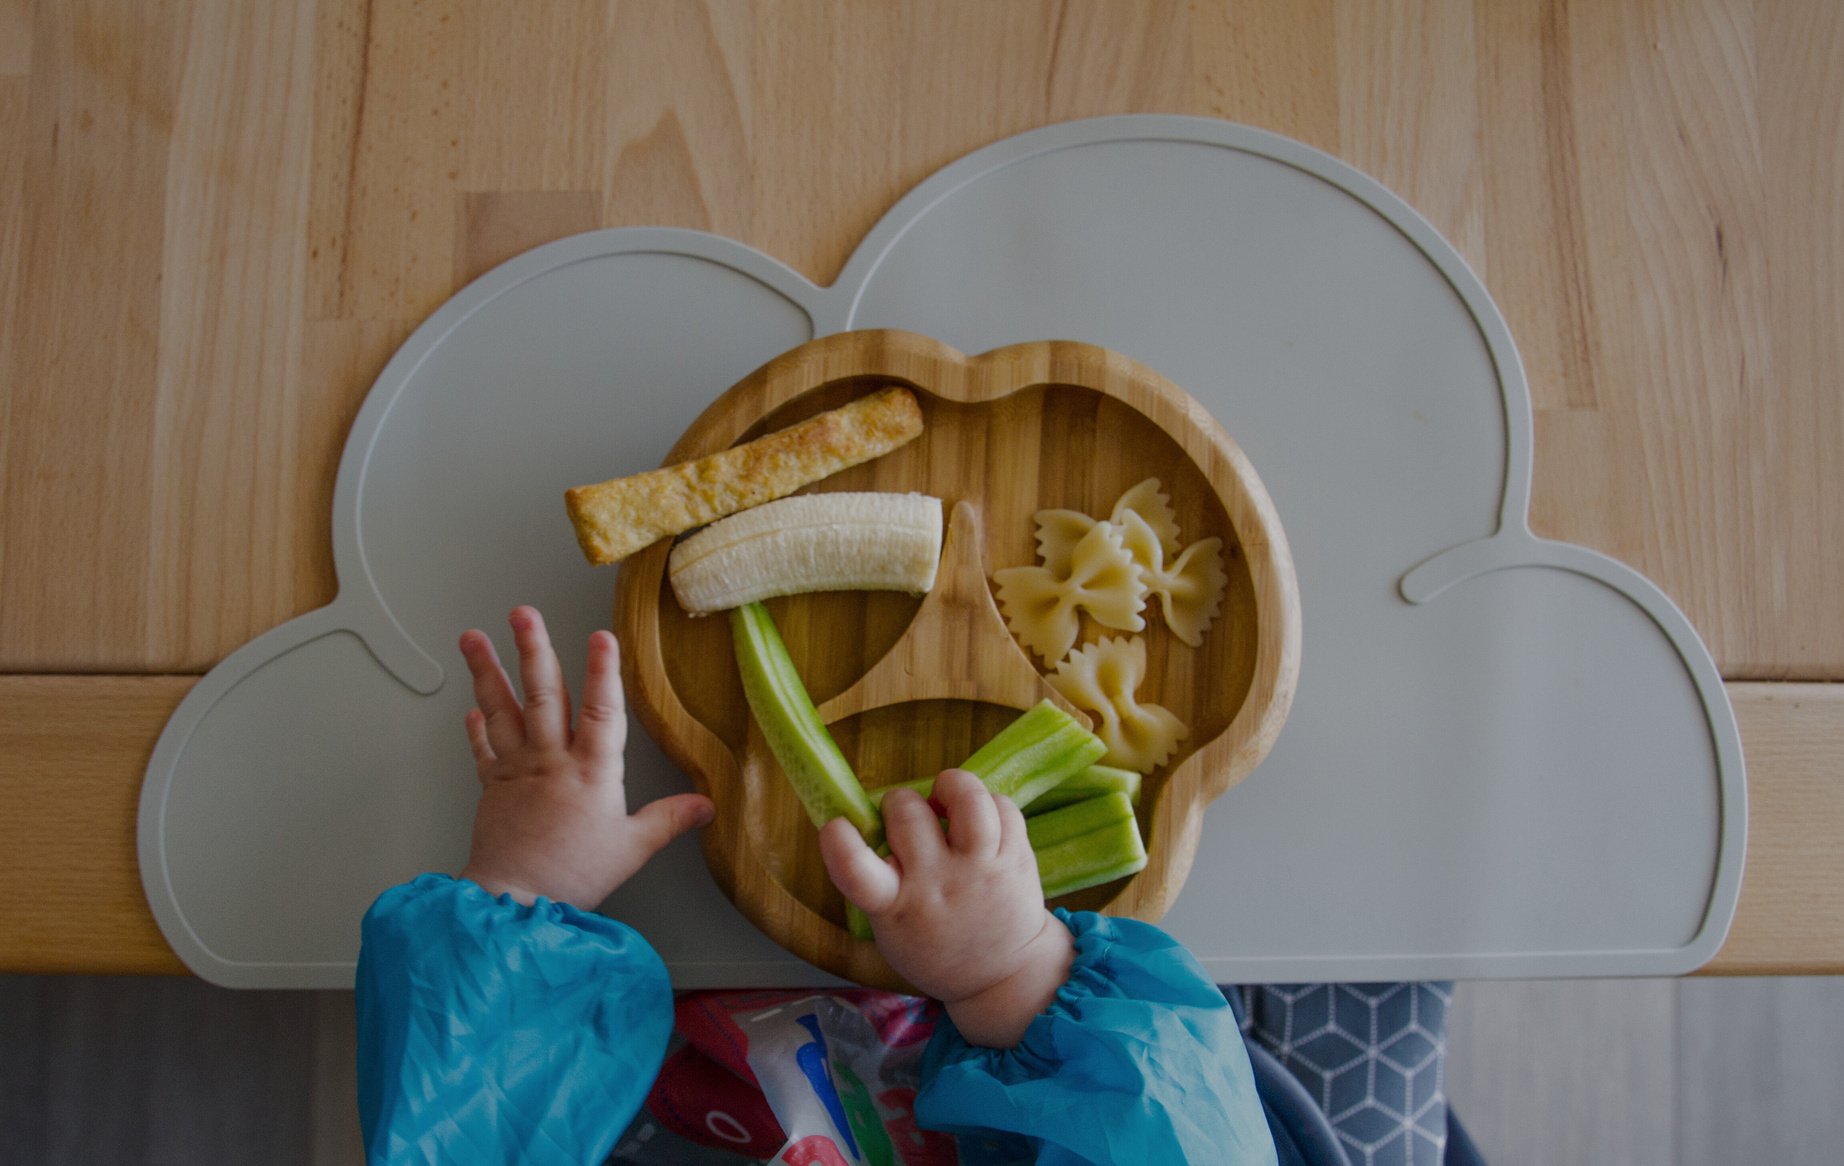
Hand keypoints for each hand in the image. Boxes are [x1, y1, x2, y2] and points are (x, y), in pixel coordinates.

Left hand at [457, 606, 713, 909]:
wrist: (514, 902)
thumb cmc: (574, 876)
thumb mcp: (632, 849)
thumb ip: (668, 820)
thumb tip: (706, 804)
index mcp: (591, 772)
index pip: (602, 711)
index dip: (603, 672)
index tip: (601, 636)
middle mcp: (551, 761)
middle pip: (543, 695)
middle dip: (533, 649)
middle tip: (523, 614)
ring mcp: (517, 770)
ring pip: (503, 710)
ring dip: (487, 671)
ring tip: (473, 637)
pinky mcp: (492, 787)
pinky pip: (482, 747)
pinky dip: (476, 724)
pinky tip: (472, 704)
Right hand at [819, 769, 1074, 1047]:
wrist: (1004, 975)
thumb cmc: (933, 944)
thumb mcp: (890, 928)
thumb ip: (876, 880)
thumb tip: (872, 818)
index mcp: (895, 906)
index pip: (856, 871)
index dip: (839, 841)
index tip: (836, 826)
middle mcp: (938, 883)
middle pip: (909, 812)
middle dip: (900, 802)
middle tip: (908, 818)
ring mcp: (981, 869)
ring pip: (968, 798)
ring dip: (951, 786)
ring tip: (947, 800)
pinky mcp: (1017, 858)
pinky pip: (1003, 805)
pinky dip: (987, 803)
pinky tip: (979, 821)